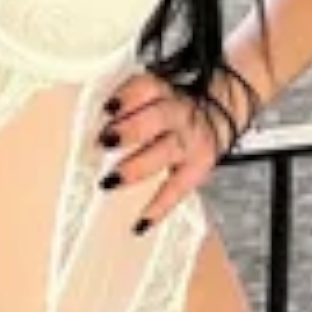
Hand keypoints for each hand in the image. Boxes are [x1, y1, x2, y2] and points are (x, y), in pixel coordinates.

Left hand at [96, 70, 231, 232]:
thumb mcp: (154, 93)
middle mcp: (179, 114)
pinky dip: (159, 208)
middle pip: (158, 118)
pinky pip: (177, 190)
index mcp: (164, 91)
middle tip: (104, 141)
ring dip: (136, 167)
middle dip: (131, 129)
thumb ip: (126, 103)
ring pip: (165, 152)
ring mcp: (190, 143)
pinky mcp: (197, 169)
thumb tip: (93, 121)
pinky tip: (139, 223)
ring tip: (110, 180)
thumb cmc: (170, 105)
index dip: (127, 96)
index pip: (147, 87)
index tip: (106, 108)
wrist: (218, 114)